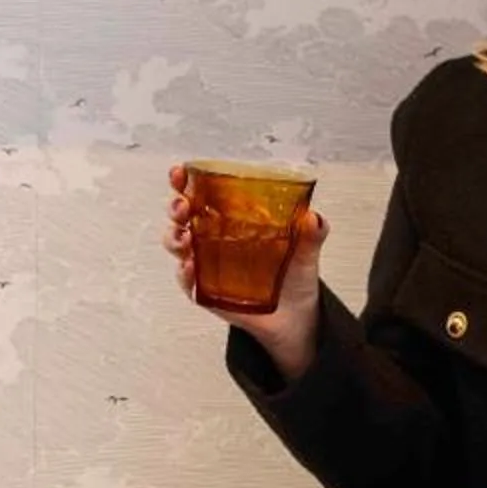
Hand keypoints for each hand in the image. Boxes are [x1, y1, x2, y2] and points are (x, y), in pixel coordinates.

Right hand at [164, 163, 328, 380]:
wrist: (295, 315)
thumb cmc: (293, 274)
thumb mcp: (305, 250)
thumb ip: (311, 233)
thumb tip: (313, 218)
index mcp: (230, 218)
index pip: (200, 193)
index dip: (185, 181)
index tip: (180, 172)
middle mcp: (211, 238)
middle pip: (180, 216)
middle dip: (175, 207)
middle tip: (183, 206)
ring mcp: (205, 265)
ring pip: (176, 246)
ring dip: (174, 238)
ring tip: (185, 239)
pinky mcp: (205, 292)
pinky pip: (187, 282)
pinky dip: (185, 275)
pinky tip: (190, 268)